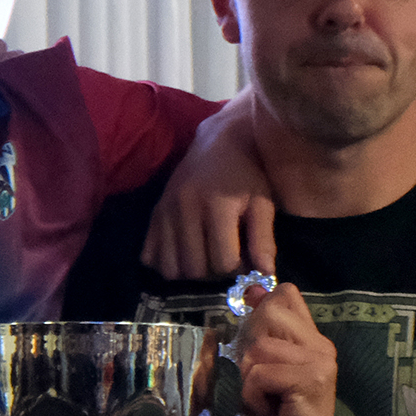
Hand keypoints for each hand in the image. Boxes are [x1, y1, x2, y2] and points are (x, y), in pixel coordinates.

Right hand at [142, 96, 273, 280]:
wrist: (220, 139)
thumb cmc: (249, 173)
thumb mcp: (263, 202)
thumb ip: (263, 239)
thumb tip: (266, 276)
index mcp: (218, 205)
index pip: (223, 262)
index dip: (237, 270)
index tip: (245, 262)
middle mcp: (186, 208)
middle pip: (194, 269)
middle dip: (213, 275)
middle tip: (225, 262)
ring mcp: (166, 210)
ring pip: (169, 267)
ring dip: (188, 274)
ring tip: (205, 259)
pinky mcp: (155, 212)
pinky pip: (149, 255)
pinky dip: (166, 262)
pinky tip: (184, 254)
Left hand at [229, 280, 344, 415]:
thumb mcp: (264, 372)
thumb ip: (260, 335)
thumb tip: (250, 292)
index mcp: (312, 339)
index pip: (285, 294)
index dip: (261, 310)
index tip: (258, 346)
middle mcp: (321, 344)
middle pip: (267, 314)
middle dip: (249, 349)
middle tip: (261, 383)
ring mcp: (320, 361)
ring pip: (258, 348)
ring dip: (249, 380)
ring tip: (266, 400)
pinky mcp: (311, 380)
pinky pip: (259, 374)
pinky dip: (253, 397)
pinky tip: (269, 412)